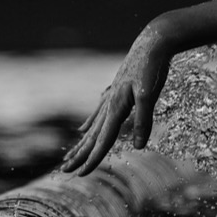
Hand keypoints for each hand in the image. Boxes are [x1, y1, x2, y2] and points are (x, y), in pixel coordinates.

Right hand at [59, 24, 172, 174]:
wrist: (153, 42)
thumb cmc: (151, 68)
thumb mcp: (149, 94)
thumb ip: (143, 120)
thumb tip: (139, 147)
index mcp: (115, 107)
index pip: (102, 140)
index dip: (92, 159)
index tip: (80, 174)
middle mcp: (108, 104)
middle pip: (92, 136)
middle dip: (79, 155)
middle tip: (64, 171)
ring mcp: (110, 97)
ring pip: (92, 126)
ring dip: (81, 143)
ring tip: (68, 155)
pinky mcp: (115, 92)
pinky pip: (97, 114)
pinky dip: (89, 123)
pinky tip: (82, 129)